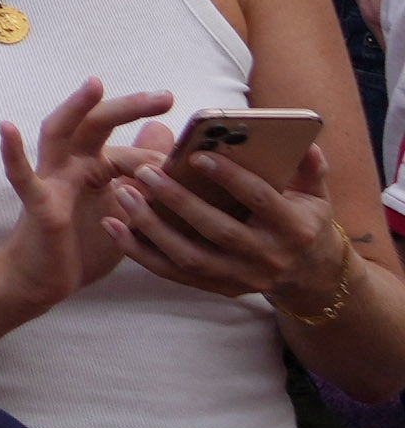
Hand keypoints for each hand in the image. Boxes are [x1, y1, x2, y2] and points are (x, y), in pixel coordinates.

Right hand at [0, 83, 178, 319]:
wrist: (43, 279)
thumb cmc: (80, 244)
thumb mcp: (122, 211)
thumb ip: (141, 180)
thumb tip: (170, 146)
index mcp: (94, 168)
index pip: (131, 153)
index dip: (160, 161)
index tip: (189, 169)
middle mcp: (72, 165)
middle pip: (97, 125)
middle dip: (129, 107)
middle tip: (166, 97)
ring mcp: (52, 180)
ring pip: (60, 134)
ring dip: (76, 108)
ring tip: (94, 85)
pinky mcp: (38, 204)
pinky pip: (23, 176)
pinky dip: (13, 152)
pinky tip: (8, 128)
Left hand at [103, 132, 359, 314]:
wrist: (310, 275)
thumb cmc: (303, 220)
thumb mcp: (315, 194)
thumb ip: (310, 167)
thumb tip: (303, 139)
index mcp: (294, 228)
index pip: (259, 200)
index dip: (230, 178)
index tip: (196, 155)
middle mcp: (268, 257)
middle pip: (218, 230)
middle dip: (179, 200)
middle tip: (144, 170)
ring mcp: (242, 278)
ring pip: (191, 256)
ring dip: (152, 227)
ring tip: (123, 193)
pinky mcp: (219, 288)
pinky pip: (174, 273)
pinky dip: (141, 252)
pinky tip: (113, 227)